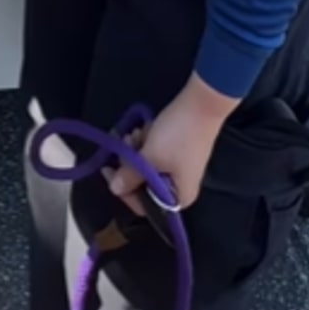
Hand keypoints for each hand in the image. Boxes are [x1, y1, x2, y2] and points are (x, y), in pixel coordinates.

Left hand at [107, 74, 240, 213]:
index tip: (107, 169)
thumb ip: (130, 176)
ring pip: (146, 166)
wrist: (201, 105)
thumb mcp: (150, 158)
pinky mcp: (176, 152)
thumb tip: (114, 189)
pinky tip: (144, 128)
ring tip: (134, 133)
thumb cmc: (177, 137)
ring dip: (136, 149)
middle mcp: (179, 188)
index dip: (123, 189)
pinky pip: (154, 154)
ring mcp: (178, 169)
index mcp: (178, 197)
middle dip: (129, 163)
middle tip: (124, 143)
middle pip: (143, 184)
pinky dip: (146, 143)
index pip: (143, 205)